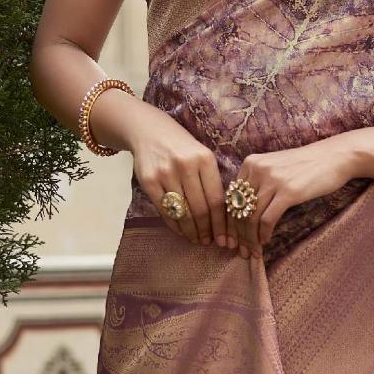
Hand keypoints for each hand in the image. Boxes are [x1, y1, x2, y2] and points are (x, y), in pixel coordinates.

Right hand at [129, 115, 236, 249]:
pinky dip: (174, 225)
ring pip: (182, 213)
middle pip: (200, 209)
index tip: (224, 238)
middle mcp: (186, 165)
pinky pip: (164, 211)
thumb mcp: (202, 156)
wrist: (150, 132)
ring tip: (196, 239)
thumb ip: (212, 182)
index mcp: (205, 159)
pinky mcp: (149, 181)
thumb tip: (223, 219)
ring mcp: (165, 173)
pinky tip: (181, 230)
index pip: (216, 199)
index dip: (221, 224)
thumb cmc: (182, 148)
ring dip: (191, 231)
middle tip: (209, 242)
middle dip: (207, 230)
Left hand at [228, 140, 360, 259]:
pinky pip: (267, 219)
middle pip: (238, 209)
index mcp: (250, 163)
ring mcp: (272, 180)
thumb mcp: (275, 167)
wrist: (334, 156)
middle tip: (242, 251)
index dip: (229, 222)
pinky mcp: (288, 192)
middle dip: (238, 234)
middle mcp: (257, 169)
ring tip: (253, 251)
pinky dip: (263, 234)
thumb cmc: (306, 166)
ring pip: (250, 217)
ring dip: (250, 239)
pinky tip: (265, 241)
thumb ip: (257, 183)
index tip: (232, 239)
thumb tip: (242, 213)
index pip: (231, 198)